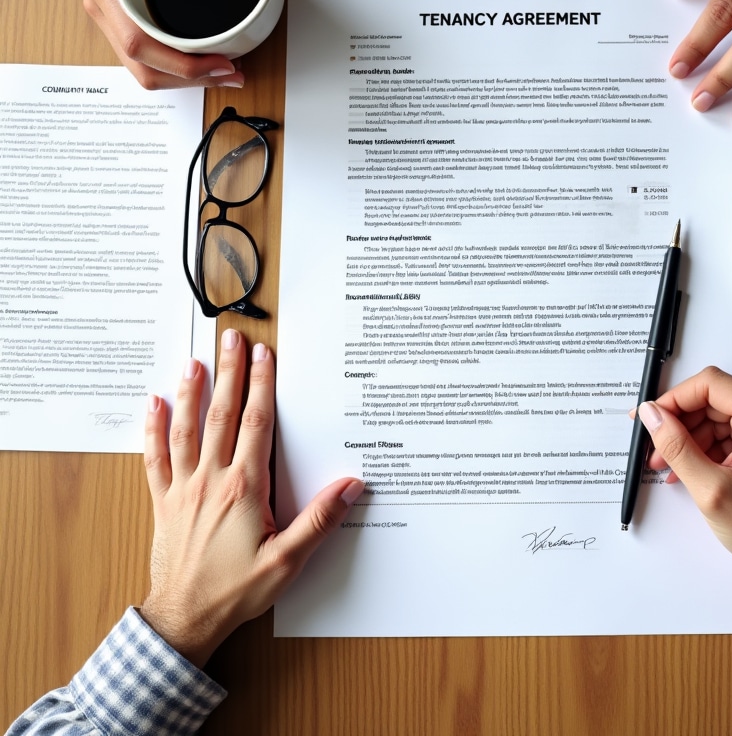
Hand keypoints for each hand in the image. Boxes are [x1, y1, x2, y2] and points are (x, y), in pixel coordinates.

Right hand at [83, 0, 289, 89]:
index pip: (136, 41)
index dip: (180, 64)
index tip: (220, 63)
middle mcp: (104, 3)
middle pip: (143, 65)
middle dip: (191, 79)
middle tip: (233, 72)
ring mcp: (112, 18)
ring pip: (144, 70)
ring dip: (187, 81)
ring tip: (227, 73)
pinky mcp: (124, 24)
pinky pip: (148, 60)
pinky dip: (178, 70)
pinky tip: (208, 65)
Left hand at [141, 330, 362, 666]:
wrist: (184, 620)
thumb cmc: (235, 591)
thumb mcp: (288, 562)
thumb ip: (318, 521)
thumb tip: (350, 486)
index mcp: (244, 487)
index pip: (256, 424)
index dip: (261, 385)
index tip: (264, 355)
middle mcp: (211, 479)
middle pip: (221, 414)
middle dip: (229, 373)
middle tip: (230, 339)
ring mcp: (183, 489)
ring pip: (185, 429)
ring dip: (190, 392)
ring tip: (194, 361)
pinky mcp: (163, 502)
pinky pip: (154, 459)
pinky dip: (152, 430)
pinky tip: (153, 405)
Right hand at [635, 366, 731, 617]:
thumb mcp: (710, 490)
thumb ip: (676, 446)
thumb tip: (651, 414)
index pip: (711, 384)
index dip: (675, 398)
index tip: (651, 417)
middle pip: (713, 398)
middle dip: (680, 422)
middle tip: (655, 447)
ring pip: (718, 413)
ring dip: (690, 436)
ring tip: (668, 463)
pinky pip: (730, 428)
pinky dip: (707, 445)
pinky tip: (689, 466)